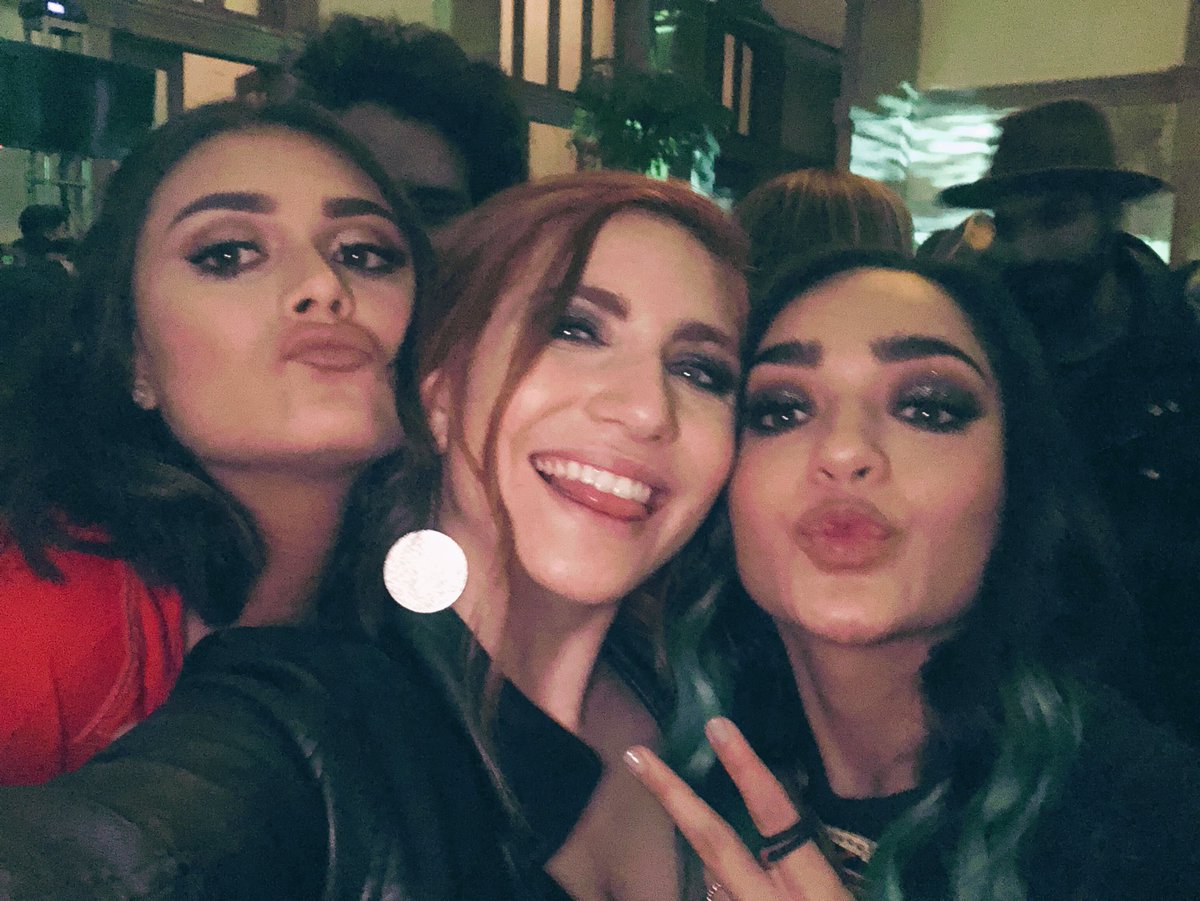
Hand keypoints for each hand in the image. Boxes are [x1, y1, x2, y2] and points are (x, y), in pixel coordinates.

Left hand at [624, 717, 850, 900]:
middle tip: (635, 754)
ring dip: (705, 871)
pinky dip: (721, 895)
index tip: (717, 726)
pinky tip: (726, 886)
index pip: (778, 817)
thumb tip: (750, 857)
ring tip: (701, 832)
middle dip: (674, 797)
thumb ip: (797, 878)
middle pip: (717, 844)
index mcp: (818, 891)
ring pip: (711, 887)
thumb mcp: (838, 900)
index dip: (747, 769)